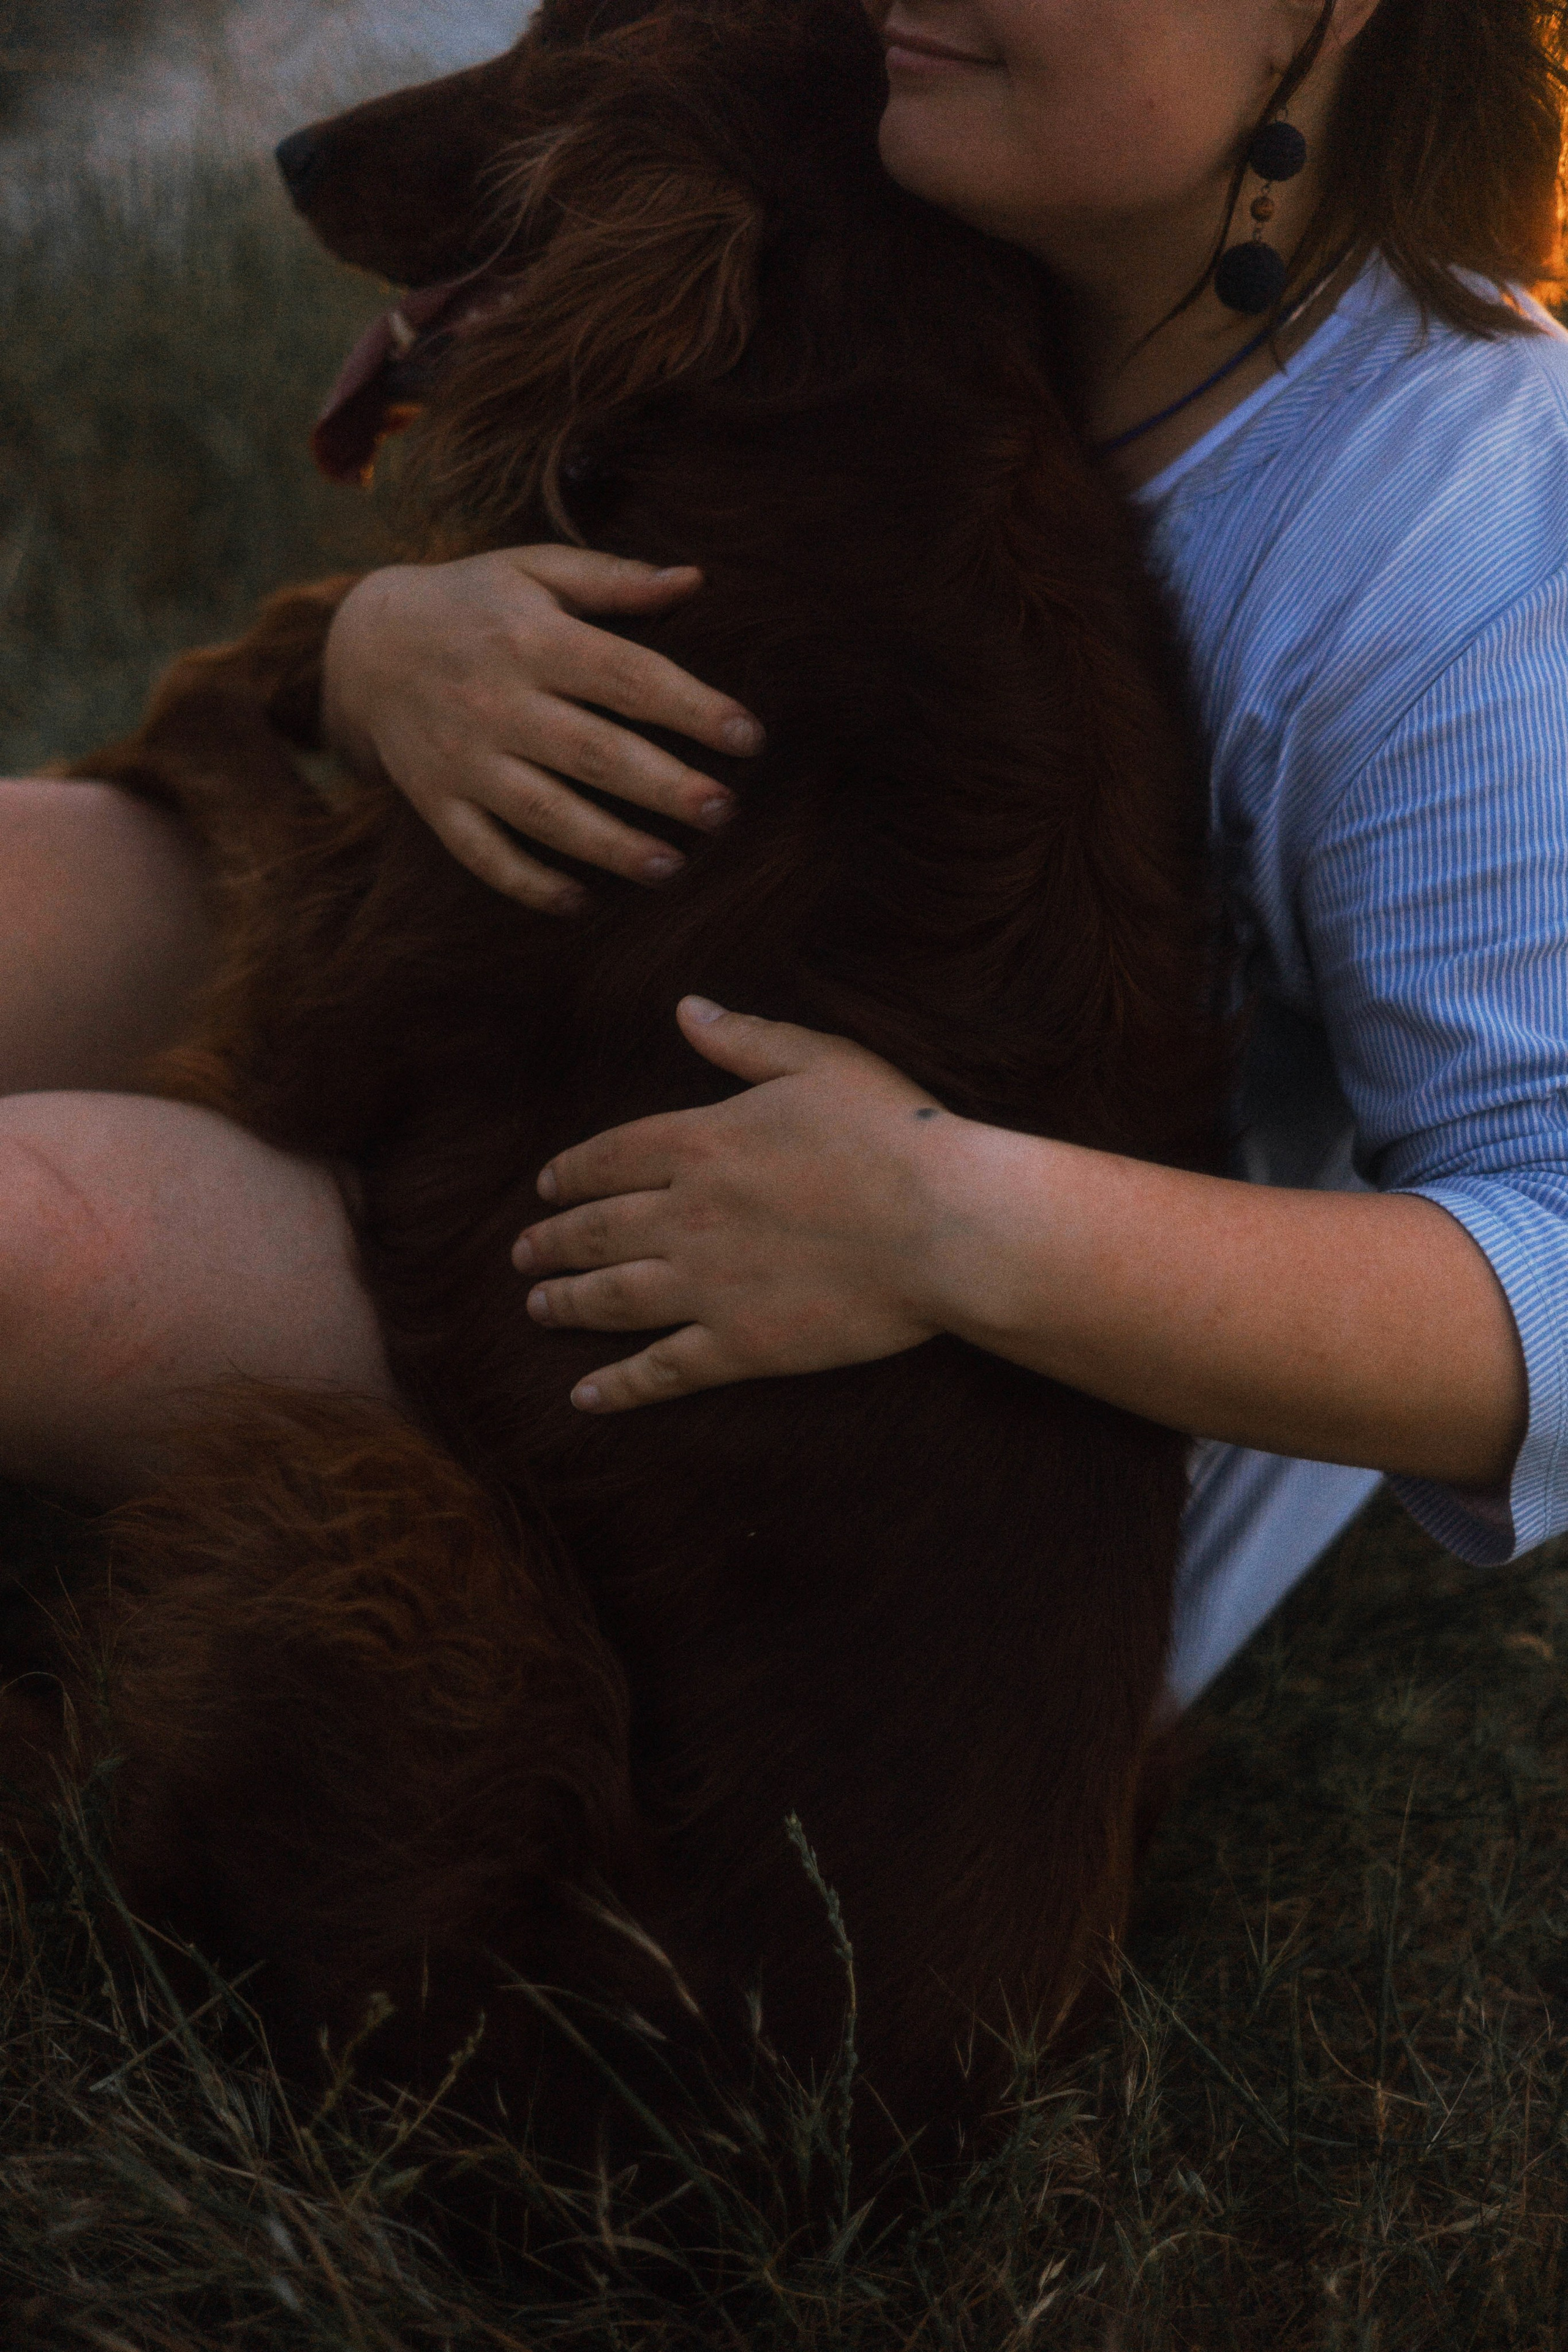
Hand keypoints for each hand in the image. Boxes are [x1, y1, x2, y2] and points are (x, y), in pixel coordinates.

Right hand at [321, 547, 764, 913]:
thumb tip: (694, 579)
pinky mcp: (436, 802)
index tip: (750, 738)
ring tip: (671, 867)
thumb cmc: (471, 604)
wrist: (363, 645)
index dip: (692, 708)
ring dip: (609, 846)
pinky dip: (529, 883)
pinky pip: (483, 853)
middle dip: (663, 787)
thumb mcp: (533, 570)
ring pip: (544, 814)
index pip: (626, 676)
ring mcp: (463, 759)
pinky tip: (581, 901)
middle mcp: (497, 702)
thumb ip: (613, 580)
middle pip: (592, 753)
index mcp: (531, 639)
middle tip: (723, 812)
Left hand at [512, 999, 961, 1410]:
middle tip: (523, 1254)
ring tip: (537, 1308)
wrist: (943, 1225)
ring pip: (612, 1298)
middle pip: (596, 1230)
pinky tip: (583, 1398)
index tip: (545, 1186)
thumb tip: (686, 1009)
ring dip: (568, 1304)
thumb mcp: (818, 1061)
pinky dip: (618, 1387)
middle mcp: (686, 1215)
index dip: (571, 1173)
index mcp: (701, 1142)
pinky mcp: (741, 1346)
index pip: (610, 1157)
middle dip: (552, 1242)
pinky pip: (661, 1370)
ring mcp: (708, 1286)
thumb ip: (744, 1040)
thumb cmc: (894, 1133)